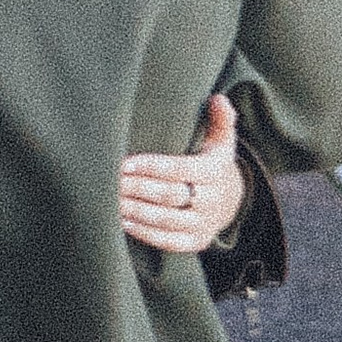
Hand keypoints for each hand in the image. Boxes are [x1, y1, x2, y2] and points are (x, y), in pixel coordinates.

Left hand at [119, 90, 247, 254]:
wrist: (231, 201)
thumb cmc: (214, 163)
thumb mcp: (222, 140)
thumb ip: (221, 119)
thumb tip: (217, 99)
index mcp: (215, 171)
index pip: (180, 169)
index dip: (151, 167)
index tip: (123, 164)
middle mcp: (211, 200)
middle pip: (170, 195)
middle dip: (137, 188)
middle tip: (110, 182)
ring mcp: (204, 223)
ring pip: (166, 219)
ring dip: (136, 211)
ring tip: (111, 201)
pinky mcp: (196, 241)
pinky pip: (169, 241)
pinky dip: (145, 233)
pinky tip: (123, 222)